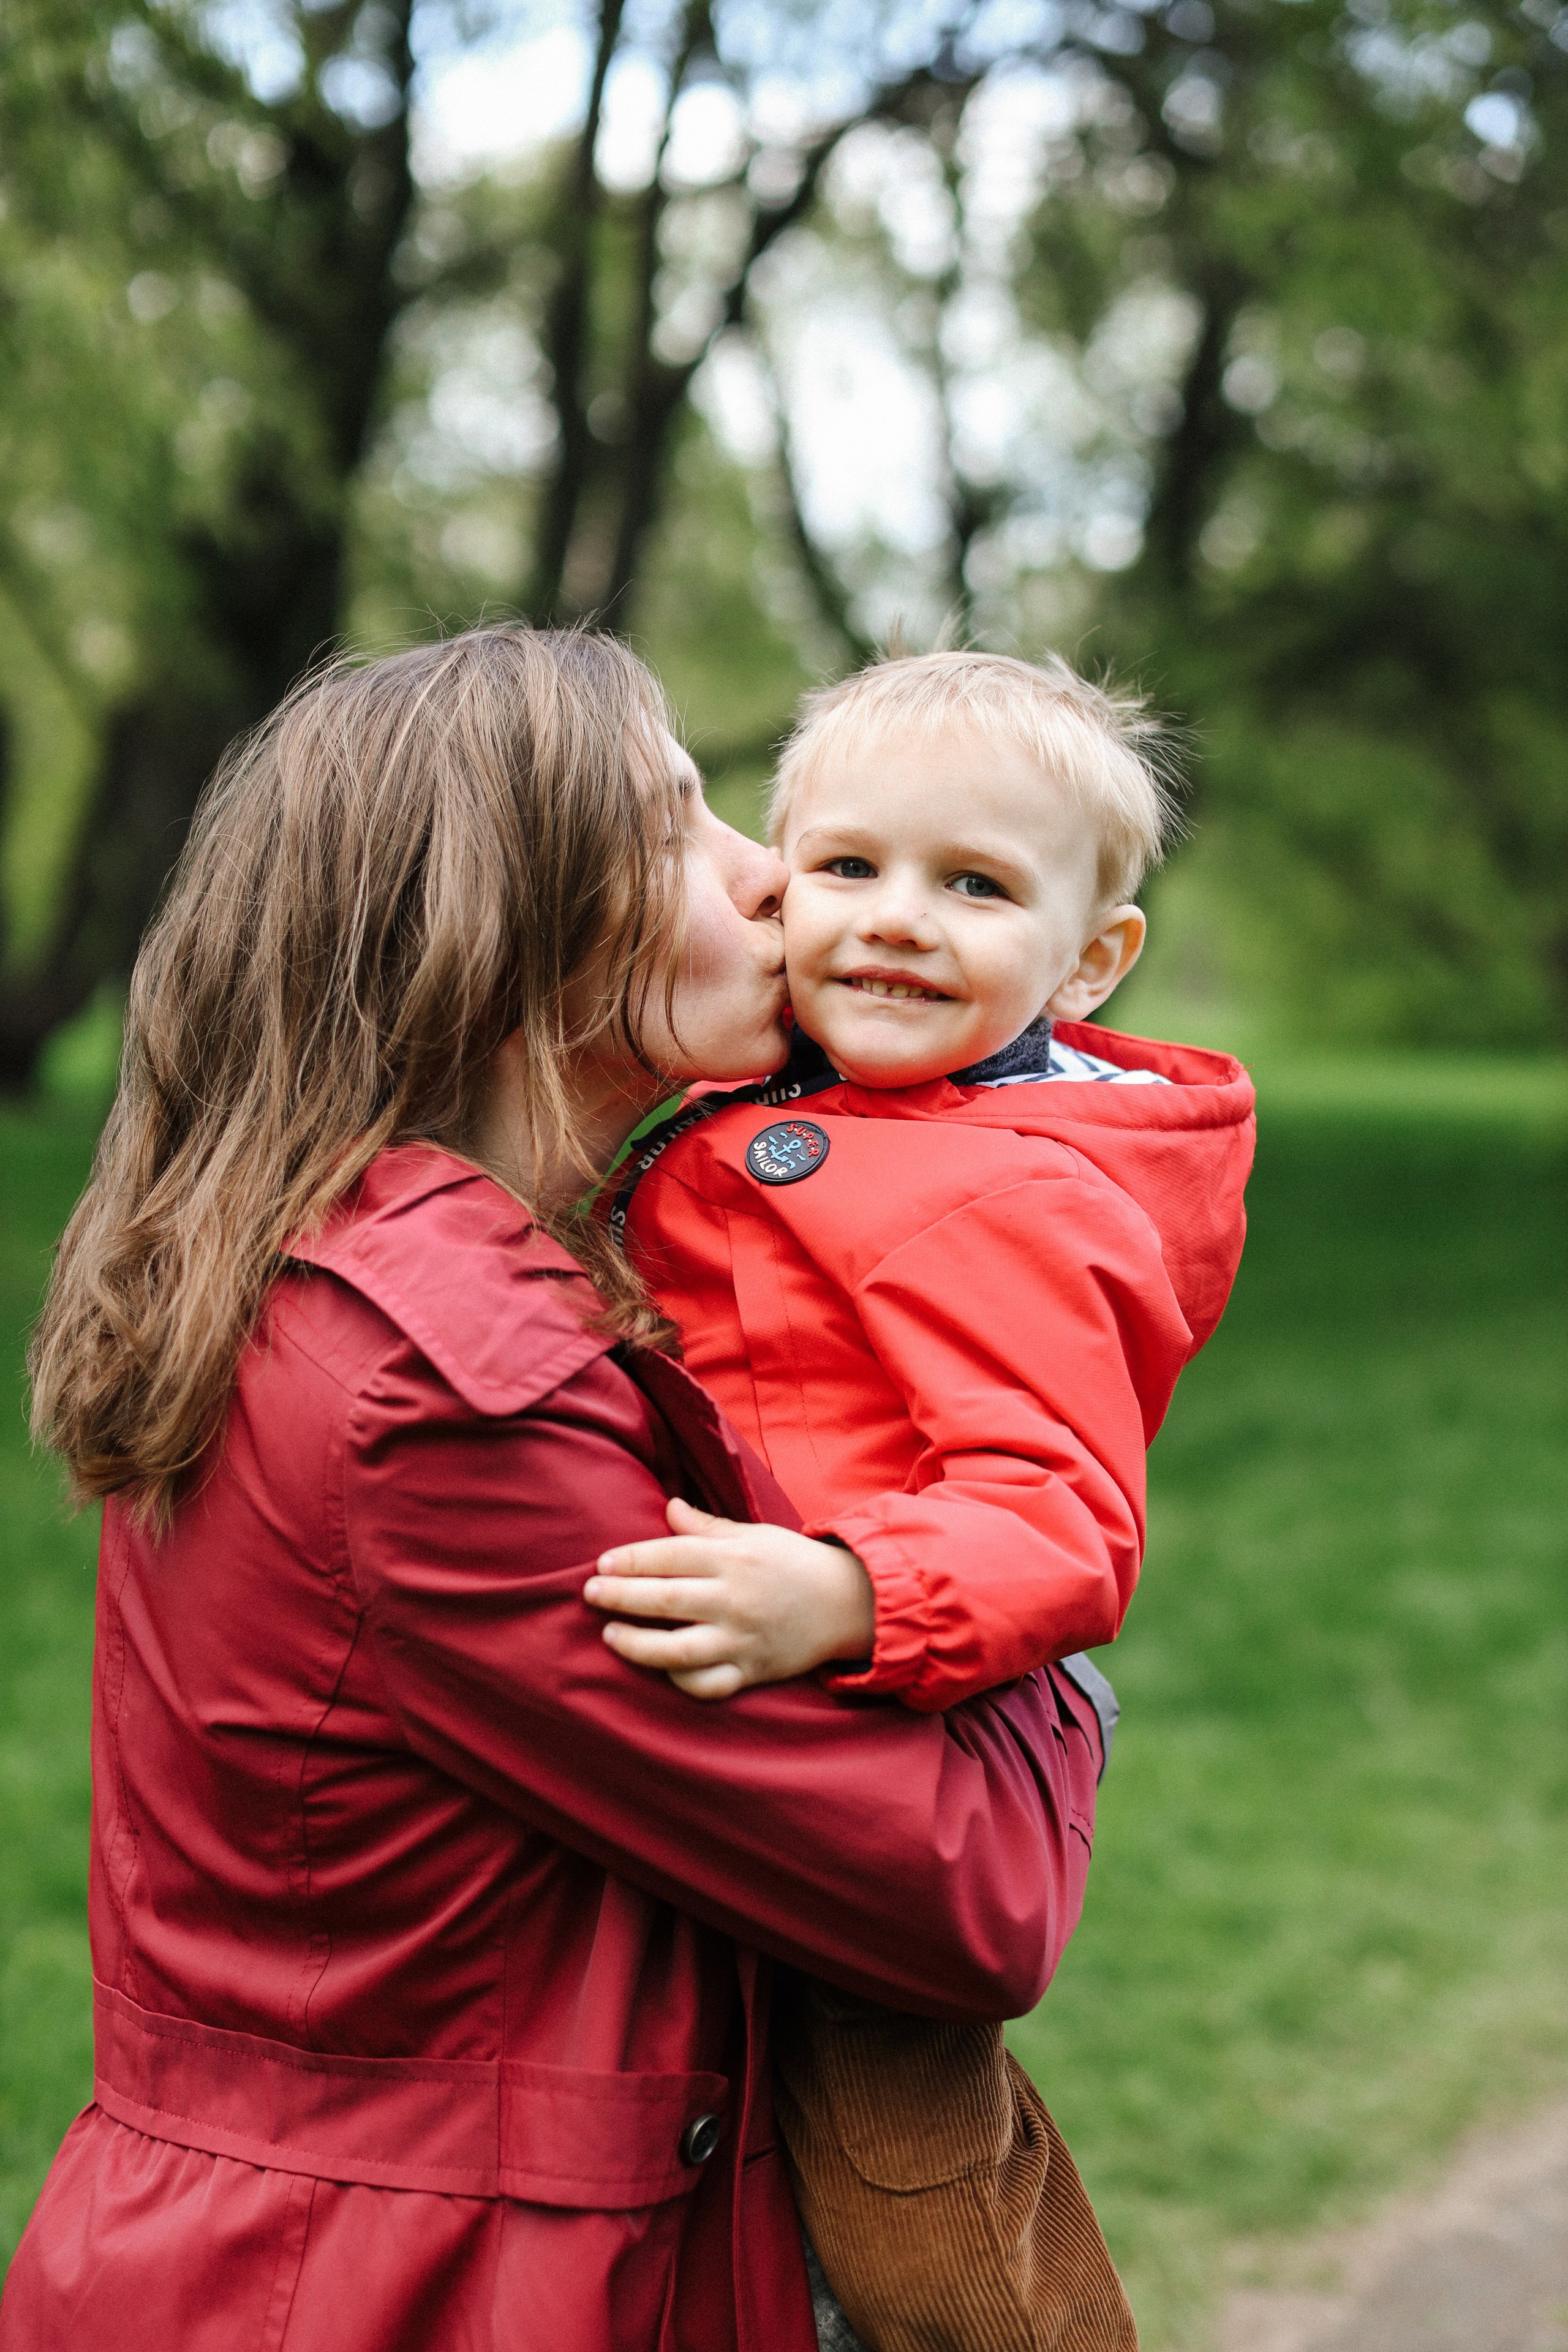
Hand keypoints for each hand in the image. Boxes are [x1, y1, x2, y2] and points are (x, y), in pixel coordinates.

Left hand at [583, 1498, 875, 1699]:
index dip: (631, 1560)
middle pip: (665, 1600)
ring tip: (610, 1634)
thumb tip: (669, 1507)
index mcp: (734, 1558)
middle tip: (590, 1593)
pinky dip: (681, 1680)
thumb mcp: (752, 1534)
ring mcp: (742, 1639)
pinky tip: (660, 1667)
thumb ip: (706, 1527)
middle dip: (620, 1597)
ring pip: (679, 1650)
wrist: (848, 1602)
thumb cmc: (792, 1563)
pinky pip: (708, 1684)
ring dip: (637, 1644)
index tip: (602, 1564)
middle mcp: (735, 1599)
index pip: (669, 1556)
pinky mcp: (752, 1670)